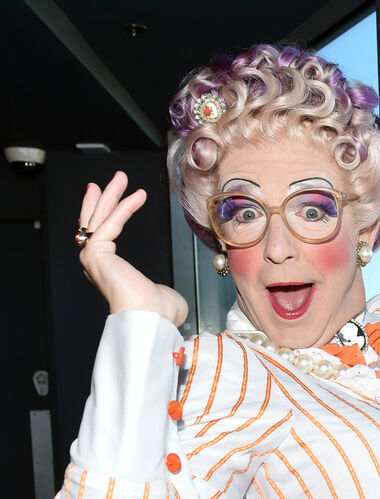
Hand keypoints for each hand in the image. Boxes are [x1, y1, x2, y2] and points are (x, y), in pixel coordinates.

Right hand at [78, 172, 188, 325]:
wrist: (150, 319)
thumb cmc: (159, 314)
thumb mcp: (164, 296)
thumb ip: (160, 289)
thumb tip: (165, 293)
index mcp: (111, 273)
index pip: (104, 238)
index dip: (108, 217)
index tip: (113, 201)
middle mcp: (98, 264)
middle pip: (95, 224)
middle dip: (103, 200)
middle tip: (109, 182)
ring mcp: (95, 258)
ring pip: (99, 218)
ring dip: (110, 195)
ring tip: (120, 177)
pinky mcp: (97, 253)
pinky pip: (110, 223)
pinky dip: (124, 207)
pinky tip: (138, 196)